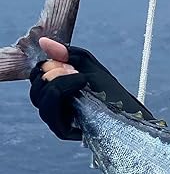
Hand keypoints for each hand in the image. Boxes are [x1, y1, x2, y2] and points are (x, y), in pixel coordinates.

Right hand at [29, 38, 153, 140]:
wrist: (130, 114)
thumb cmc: (112, 92)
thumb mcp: (89, 66)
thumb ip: (67, 53)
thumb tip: (43, 42)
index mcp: (55, 93)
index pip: (36, 78)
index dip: (46, 67)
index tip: (69, 64)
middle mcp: (53, 108)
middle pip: (35, 89)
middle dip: (51, 74)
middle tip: (75, 70)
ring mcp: (57, 120)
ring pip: (39, 99)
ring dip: (55, 82)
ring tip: (80, 78)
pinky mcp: (63, 131)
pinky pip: (49, 112)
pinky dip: (60, 92)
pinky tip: (81, 85)